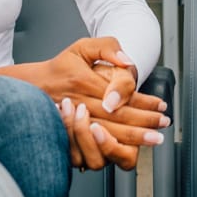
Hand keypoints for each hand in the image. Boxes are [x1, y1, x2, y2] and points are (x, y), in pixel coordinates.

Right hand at [32, 37, 167, 170]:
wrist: (33, 87)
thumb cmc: (61, 67)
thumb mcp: (82, 47)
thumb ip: (107, 46)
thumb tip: (127, 61)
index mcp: (84, 81)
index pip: (120, 93)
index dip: (144, 101)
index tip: (161, 105)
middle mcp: (78, 103)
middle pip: (117, 117)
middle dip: (144, 123)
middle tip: (163, 123)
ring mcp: (73, 122)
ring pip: (107, 135)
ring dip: (133, 138)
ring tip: (153, 138)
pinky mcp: (69, 136)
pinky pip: (92, 148)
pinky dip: (111, 149)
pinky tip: (128, 149)